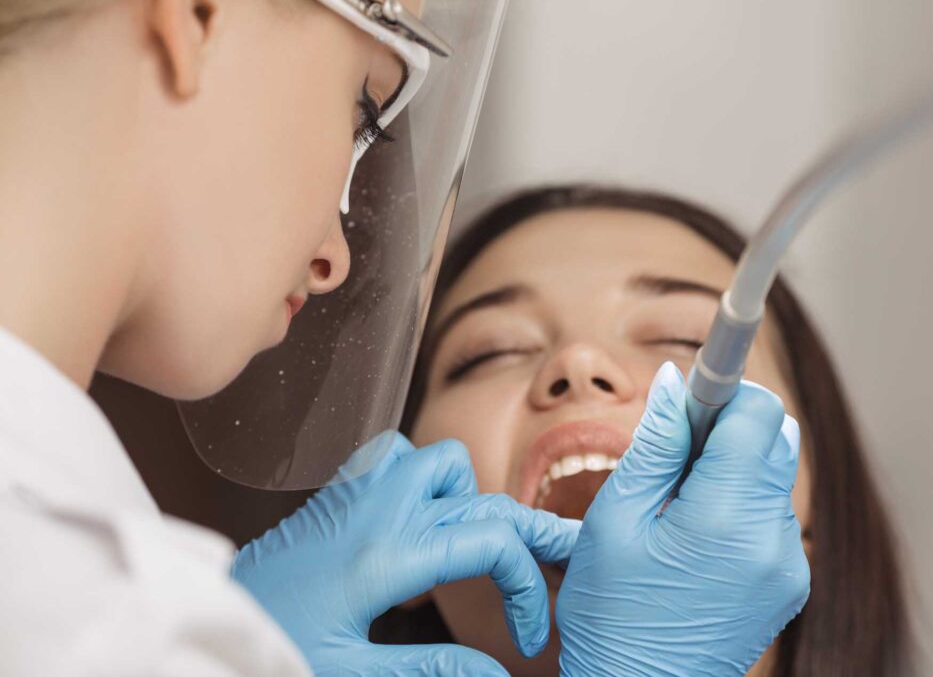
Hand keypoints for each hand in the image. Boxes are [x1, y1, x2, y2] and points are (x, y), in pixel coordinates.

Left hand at [232, 432, 579, 675]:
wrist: (212, 619)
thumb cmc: (272, 645)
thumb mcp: (353, 673)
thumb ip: (431, 667)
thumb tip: (496, 676)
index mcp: (388, 557)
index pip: (490, 543)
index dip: (527, 587)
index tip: (526, 635)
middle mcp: (377, 513)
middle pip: (476, 491)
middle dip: (519, 531)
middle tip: (537, 564)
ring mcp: (355, 497)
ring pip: (436, 461)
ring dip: (464, 498)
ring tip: (460, 552)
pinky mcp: (336, 496)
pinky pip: (393, 460)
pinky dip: (420, 483)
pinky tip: (414, 529)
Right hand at [556, 363, 809, 676]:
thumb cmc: (610, 616)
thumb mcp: (614, 521)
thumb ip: (654, 444)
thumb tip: (676, 380)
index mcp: (726, 519)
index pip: (758, 413)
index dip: (724, 391)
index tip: (691, 392)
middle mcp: (773, 539)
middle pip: (775, 437)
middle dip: (729, 426)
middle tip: (673, 451)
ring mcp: (788, 566)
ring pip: (775, 473)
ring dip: (733, 464)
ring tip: (678, 501)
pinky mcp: (789, 584)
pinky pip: (773, 514)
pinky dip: (741, 502)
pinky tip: (695, 532)